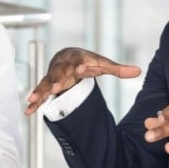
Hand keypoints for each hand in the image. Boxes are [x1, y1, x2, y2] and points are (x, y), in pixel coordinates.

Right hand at [24, 47, 140, 114]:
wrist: (68, 56)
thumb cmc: (87, 61)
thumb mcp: (103, 64)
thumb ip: (119, 69)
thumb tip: (139, 71)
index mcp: (77, 60)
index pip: (78, 62)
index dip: (79, 66)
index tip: (80, 70)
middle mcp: (63, 67)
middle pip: (58, 72)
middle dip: (55, 79)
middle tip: (54, 87)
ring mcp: (53, 76)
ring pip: (45, 83)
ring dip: (39, 91)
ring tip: (33, 100)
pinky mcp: (48, 85)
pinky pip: (40, 93)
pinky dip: (34, 102)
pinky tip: (28, 111)